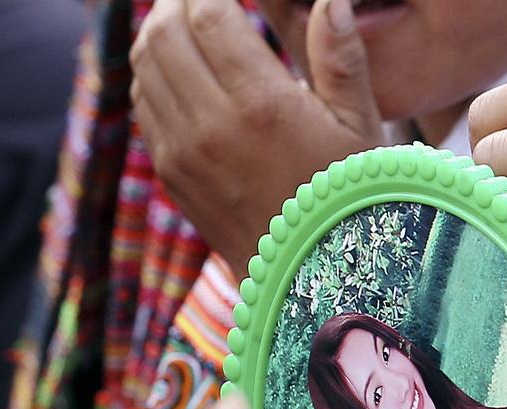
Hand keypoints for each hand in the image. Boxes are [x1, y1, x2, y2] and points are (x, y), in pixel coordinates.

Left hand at [133, 0, 384, 273]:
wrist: (316, 283)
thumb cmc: (350, 201)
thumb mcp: (361, 131)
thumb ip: (342, 59)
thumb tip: (332, 2)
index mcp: (262, 107)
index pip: (209, 16)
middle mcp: (212, 126)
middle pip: (163, 32)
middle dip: (178, 4)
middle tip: (203, 1)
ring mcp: (183, 152)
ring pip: (145, 64)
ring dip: (162, 34)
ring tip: (192, 26)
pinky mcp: (171, 174)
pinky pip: (145, 103)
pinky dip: (156, 74)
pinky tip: (186, 71)